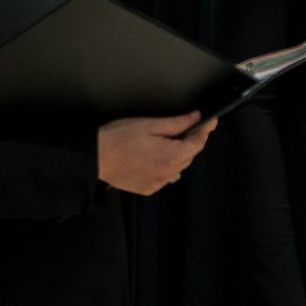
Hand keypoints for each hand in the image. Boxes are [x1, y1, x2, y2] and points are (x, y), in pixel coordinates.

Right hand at [97, 111, 213, 194]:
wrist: (96, 158)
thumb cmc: (118, 139)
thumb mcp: (149, 124)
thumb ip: (177, 122)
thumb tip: (195, 117)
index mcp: (171, 155)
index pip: (198, 143)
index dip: (204, 130)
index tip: (209, 121)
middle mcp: (168, 173)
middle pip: (189, 155)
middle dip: (189, 141)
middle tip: (184, 126)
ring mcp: (158, 183)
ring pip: (177, 166)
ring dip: (176, 154)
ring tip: (161, 141)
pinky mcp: (149, 188)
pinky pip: (164, 176)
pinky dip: (163, 165)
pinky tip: (150, 156)